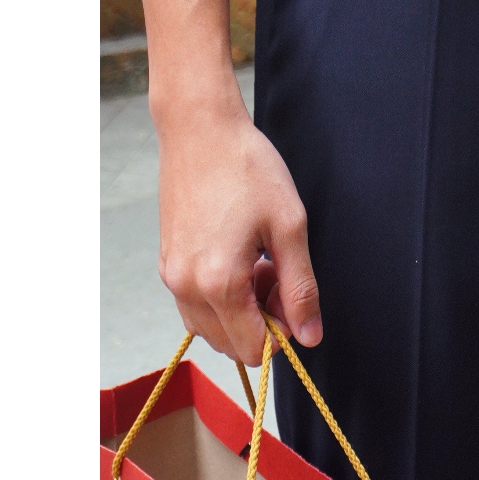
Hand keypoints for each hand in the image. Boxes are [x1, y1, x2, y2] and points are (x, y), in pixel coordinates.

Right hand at [156, 108, 321, 366]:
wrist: (201, 131)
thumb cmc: (247, 169)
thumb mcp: (289, 226)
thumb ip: (301, 287)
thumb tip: (311, 336)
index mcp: (219, 283)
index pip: (253, 349)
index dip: (283, 332)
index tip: (295, 294)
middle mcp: (186, 288)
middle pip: (230, 344)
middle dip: (263, 321)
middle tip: (281, 273)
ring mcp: (172, 276)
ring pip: (211, 327)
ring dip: (242, 310)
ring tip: (262, 261)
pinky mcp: (167, 262)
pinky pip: (196, 303)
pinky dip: (222, 295)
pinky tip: (241, 256)